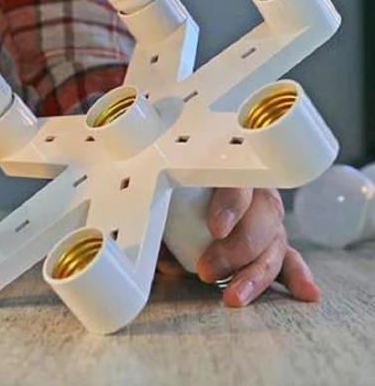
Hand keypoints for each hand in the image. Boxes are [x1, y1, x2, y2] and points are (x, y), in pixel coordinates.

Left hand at [158, 188, 320, 306]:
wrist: (184, 192)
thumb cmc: (174, 192)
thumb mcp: (165, 197)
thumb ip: (163, 217)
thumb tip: (158, 253)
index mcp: (228, 168)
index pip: (238, 179)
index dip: (231, 203)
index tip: (216, 228)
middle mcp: (255, 190)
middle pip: (263, 213)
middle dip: (237, 247)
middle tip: (207, 269)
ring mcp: (268, 218)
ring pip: (275, 241)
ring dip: (255, 272)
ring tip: (234, 295)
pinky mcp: (274, 243)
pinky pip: (289, 258)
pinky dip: (296, 276)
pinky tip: (306, 292)